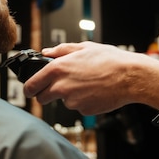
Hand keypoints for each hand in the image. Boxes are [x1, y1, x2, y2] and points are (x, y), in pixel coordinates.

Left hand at [23, 42, 141, 114]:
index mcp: (58, 69)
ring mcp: (73, 101)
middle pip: (42, 98)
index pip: (32, 85)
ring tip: (87, 83)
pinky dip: (83, 101)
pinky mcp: (84, 111)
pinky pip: (79, 107)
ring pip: (64, 101)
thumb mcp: (84, 47)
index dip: (29, 88)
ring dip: (70, 95)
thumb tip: (47, 52)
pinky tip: (95, 90)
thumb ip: (61, 50)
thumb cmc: (110, 60)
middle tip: (56, 88)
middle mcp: (62, 87)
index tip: (30, 89)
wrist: (130, 77)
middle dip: (45, 94)